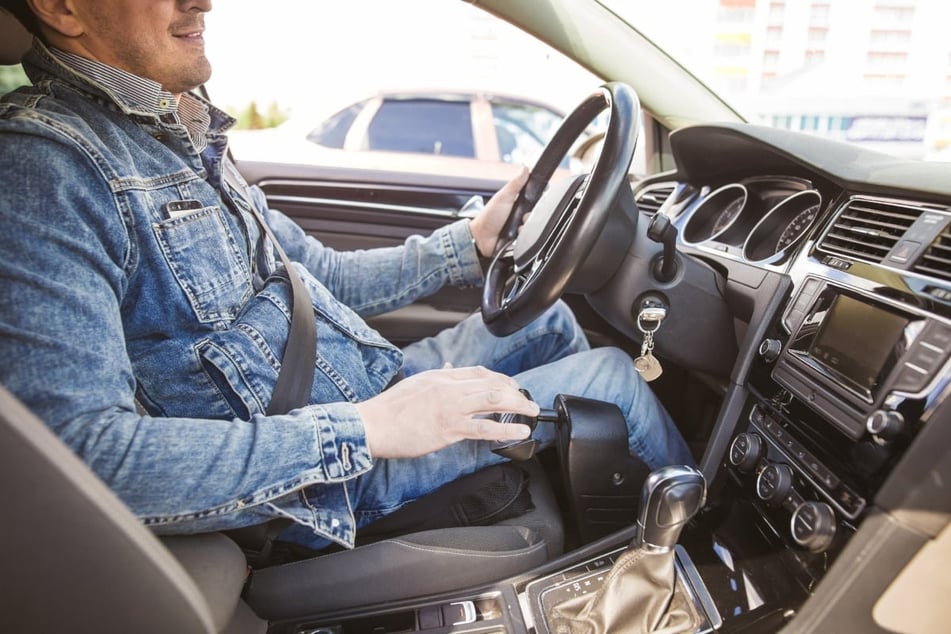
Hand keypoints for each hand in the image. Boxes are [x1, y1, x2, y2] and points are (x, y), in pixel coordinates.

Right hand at [355, 365, 538, 458]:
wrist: (372, 425)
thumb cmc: (389, 409)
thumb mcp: (415, 384)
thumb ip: (435, 378)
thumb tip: (448, 369)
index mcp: (440, 376)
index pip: (478, 372)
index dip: (500, 378)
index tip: (511, 386)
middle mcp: (449, 388)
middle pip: (491, 383)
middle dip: (514, 392)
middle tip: (527, 402)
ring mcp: (450, 408)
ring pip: (493, 400)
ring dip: (518, 406)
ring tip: (532, 413)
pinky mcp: (449, 429)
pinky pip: (485, 428)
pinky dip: (507, 429)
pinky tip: (521, 431)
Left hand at [468, 166, 529, 256]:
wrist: (481, 238)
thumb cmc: (488, 217)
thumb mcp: (503, 197)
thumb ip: (515, 184)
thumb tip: (525, 169)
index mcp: (517, 203)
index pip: (534, 199)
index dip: (537, 200)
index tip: (536, 200)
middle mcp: (519, 215)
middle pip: (536, 214)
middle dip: (530, 215)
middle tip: (522, 216)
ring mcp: (520, 227)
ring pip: (534, 226)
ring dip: (527, 226)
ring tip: (517, 226)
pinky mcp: (520, 239)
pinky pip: (529, 237)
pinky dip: (524, 235)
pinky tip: (516, 234)